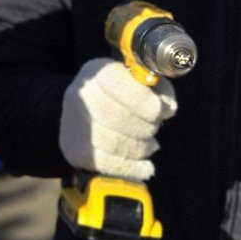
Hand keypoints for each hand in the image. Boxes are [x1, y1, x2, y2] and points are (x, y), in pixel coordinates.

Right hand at [59, 57, 177, 179]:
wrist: (88, 112)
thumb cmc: (123, 96)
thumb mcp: (141, 83)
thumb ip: (158, 89)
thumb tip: (166, 108)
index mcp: (97, 71)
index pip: (118, 84)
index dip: (143, 101)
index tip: (160, 112)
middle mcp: (80, 95)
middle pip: (115, 115)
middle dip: (144, 127)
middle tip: (154, 129)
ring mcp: (73, 123)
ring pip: (114, 142)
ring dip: (140, 148)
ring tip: (149, 145)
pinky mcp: (74, 149)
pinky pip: (107, 163)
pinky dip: (132, 168)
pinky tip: (145, 166)